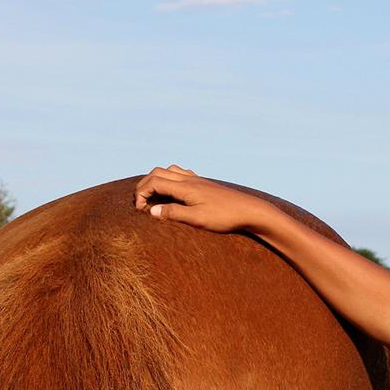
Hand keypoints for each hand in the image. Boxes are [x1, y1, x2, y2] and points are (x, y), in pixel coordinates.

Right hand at [133, 164, 266, 232]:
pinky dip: (169, 179)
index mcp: (185, 187)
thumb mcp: (197, 219)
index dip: (141, 194)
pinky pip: (181, 173)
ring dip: (156, 180)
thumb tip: (152, 211)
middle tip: (140, 202)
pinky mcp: (204, 184)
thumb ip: (174, 214)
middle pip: (157, 173)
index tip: (139, 209)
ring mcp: (197, 180)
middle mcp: (189, 179)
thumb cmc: (225, 217)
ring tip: (153, 197)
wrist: (249, 210)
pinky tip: (173, 191)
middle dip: (144, 185)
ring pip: (169, 171)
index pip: (154, 182)